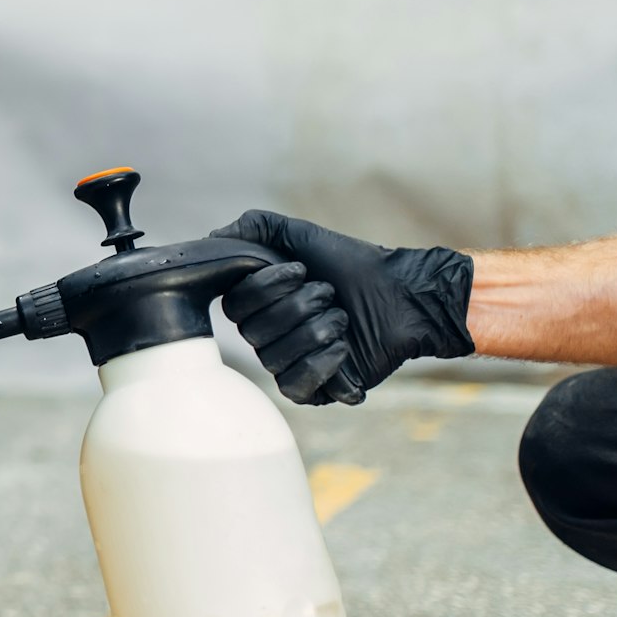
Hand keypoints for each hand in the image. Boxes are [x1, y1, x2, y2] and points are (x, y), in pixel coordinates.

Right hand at [212, 211, 475, 405]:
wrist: (403, 295)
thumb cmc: (355, 265)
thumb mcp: (302, 235)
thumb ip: (256, 227)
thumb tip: (213, 237)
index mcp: (259, 306)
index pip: (235, 305)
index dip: (267, 288)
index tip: (301, 271)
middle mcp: (267, 337)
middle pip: (254, 332)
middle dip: (299, 306)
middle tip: (329, 293)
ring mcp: (289, 364)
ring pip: (275, 358)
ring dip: (318, 330)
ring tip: (343, 319)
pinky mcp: (314, 390)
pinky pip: (295, 385)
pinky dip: (323, 363)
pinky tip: (345, 347)